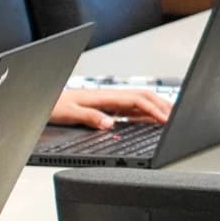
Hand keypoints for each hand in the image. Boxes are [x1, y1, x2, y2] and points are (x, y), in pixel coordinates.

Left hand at [49, 88, 172, 130]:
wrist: (41, 101)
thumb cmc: (53, 105)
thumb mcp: (70, 113)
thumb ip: (91, 117)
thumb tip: (111, 124)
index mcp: (104, 96)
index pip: (137, 100)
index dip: (153, 109)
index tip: (166, 119)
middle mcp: (109, 97)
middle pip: (143, 97)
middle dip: (162, 105)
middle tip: (178, 116)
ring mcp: (108, 101)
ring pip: (139, 102)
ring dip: (156, 108)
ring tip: (171, 117)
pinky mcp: (105, 106)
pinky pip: (129, 108)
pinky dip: (144, 113)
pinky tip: (150, 119)